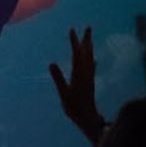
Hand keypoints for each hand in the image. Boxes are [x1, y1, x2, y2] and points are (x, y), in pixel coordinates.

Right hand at [47, 25, 107, 146]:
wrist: (89, 119)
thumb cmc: (75, 108)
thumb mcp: (64, 93)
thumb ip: (58, 78)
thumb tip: (51, 63)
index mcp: (79, 74)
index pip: (77, 54)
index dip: (74, 41)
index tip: (72, 30)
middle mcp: (86, 73)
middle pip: (87, 53)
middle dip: (87, 40)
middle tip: (88, 27)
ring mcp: (89, 77)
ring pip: (90, 59)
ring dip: (89, 47)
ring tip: (89, 39)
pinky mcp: (89, 82)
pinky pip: (91, 67)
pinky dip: (91, 60)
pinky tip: (93, 59)